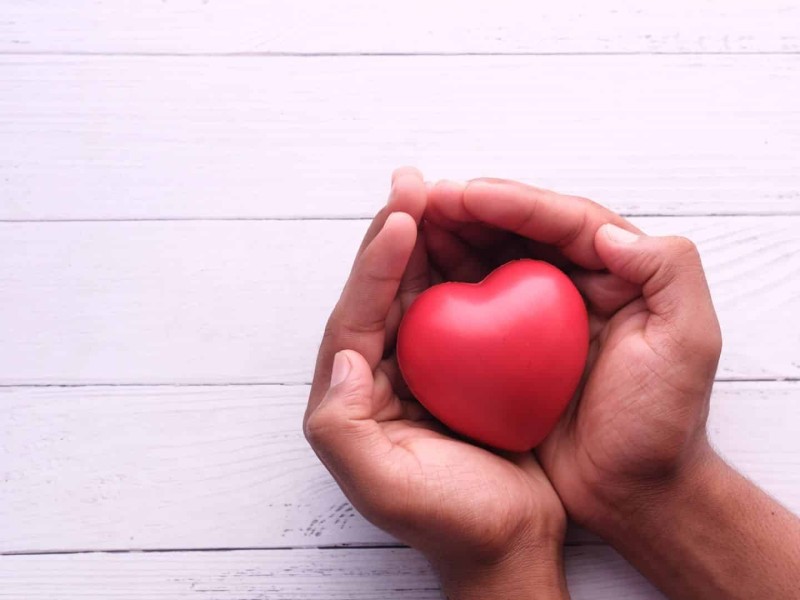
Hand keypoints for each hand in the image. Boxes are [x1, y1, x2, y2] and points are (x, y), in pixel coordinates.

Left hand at [304, 168, 568, 598]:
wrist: (507, 545)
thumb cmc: (448, 520)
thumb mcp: (382, 484)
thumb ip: (342, 424)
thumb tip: (344, 356)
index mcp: (354, 392)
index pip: (358, 312)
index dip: (376, 263)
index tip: (402, 216)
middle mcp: (381, 370)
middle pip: (385, 288)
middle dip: (395, 232)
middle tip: (412, 180)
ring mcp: (423, 366)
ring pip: (420, 288)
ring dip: (429, 240)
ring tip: (441, 193)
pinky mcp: (463, 367)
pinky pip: (461, 306)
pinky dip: (467, 270)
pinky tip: (482, 240)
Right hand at [424, 178, 721, 531]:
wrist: (632, 491)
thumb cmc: (662, 423)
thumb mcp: (689, 343)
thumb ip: (669, 271)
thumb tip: (606, 231)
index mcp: (619, 272)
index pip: (565, 221)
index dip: (515, 202)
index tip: (467, 194)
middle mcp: (576, 284)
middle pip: (520, 230)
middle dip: (473, 209)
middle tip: (426, 198)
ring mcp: (539, 316)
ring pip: (493, 258)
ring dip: (454, 236)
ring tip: (411, 221)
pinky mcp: (511, 348)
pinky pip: (476, 303)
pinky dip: (448, 283)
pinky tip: (417, 276)